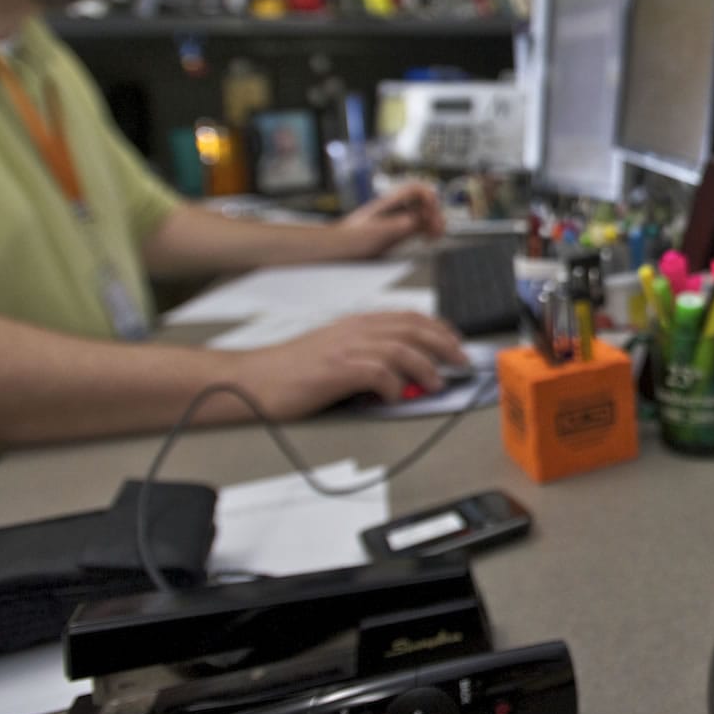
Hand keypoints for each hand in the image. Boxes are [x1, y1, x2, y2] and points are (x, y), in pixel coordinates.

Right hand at [228, 312, 466, 419]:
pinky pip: (378, 373)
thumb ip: (367, 355)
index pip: (408, 317)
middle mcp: (355, 330)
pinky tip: (395, 395)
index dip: (438, 328)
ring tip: (437, 383)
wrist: (251, 379)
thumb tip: (402, 373)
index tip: (455, 342)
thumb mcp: (334, 350)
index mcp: (356, 323)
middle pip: (413, 328)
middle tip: (462, 361)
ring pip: (402, 348)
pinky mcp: (336, 370)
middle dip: (444, 344)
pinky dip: (394, 384)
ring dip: (426, 366)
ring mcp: (345, 348)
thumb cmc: (290, 370)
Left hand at [337, 181, 445, 257]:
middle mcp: (395, 210)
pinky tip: (430, 239)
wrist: (336, 249)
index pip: (415, 189)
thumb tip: (415, 221)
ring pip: (423, 216)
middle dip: (434, 212)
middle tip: (437, 227)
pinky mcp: (397, 235)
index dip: (428, 196)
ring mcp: (397, 222)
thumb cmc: (350, 239)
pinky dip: (428, 232)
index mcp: (389, 203)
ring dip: (434, 222)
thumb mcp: (375, 232)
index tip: (432, 210)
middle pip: (423, 203)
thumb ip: (396, 225)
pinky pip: (418, 228)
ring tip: (438, 234)